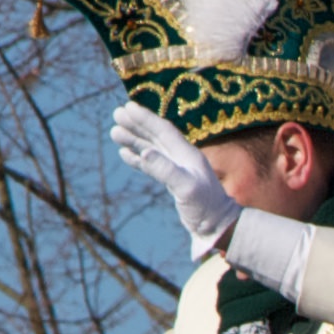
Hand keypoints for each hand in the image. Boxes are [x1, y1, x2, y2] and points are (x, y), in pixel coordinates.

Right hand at [112, 102, 238, 249]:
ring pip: (152, 149)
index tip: (127, 107)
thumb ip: (166, 170)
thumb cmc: (205, 207)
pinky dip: (138, 158)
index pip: (163, 131)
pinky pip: (152, 165)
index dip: (146, 118)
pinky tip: (125, 153)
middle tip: (116, 114)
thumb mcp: (186, 188)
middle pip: (156, 136)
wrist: (217, 227)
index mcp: (188, 155)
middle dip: (136, 124)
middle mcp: (183, 158)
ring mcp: (178, 170)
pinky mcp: (173, 182)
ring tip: (115, 132)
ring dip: (134, 140)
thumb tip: (145, 152)